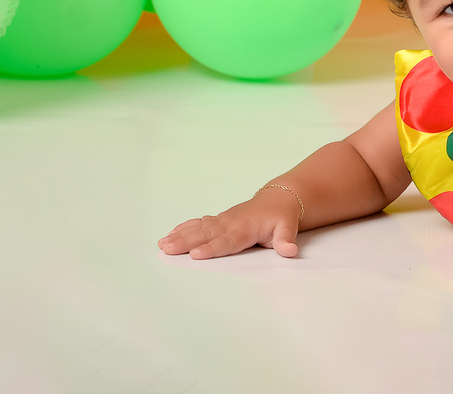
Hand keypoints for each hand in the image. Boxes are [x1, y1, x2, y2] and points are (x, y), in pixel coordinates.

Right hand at [157, 187, 301, 259]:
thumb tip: (290, 250)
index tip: (195, 254)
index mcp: (246, 228)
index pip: (227, 241)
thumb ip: (286, 239)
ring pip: (199, 228)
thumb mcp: (288, 227)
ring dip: (180, 235)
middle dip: (186, 242)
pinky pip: (199, 223)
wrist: (279, 198)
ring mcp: (223, 220)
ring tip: (162, 243)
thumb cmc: (282, 216)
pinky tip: (170, 234)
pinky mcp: (219, 220)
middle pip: (206, 234)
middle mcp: (231, 223)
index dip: (211, 248)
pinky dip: (184, 228)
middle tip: (167, 248)